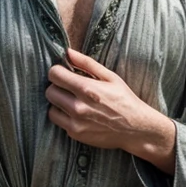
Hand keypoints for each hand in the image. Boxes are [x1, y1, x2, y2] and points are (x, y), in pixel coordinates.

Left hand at [46, 48, 175, 173]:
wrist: (136, 128)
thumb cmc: (124, 100)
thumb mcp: (110, 77)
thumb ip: (86, 63)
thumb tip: (68, 52)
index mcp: (86, 88)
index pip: (54, 74)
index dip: (57, 71)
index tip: (64, 73)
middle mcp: (78, 106)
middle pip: (49, 91)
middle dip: (57, 87)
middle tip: (69, 88)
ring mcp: (75, 122)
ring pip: (50, 108)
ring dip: (58, 103)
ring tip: (72, 101)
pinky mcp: (75, 134)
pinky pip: (58, 121)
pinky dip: (64, 116)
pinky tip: (77, 114)